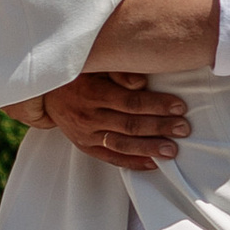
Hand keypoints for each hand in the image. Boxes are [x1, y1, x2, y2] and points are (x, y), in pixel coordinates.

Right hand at [34, 72, 193, 166]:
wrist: (46, 94)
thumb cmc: (78, 74)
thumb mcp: (94, 65)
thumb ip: (118, 71)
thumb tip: (142, 81)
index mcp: (93, 94)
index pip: (130, 102)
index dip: (156, 105)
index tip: (179, 106)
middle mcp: (89, 117)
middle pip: (130, 125)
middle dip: (160, 127)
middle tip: (183, 129)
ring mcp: (86, 135)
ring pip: (123, 145)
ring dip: (150, 148)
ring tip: (172, 150)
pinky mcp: (85, 147)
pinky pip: (111, 158)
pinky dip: (133, 162)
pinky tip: (153, 164)